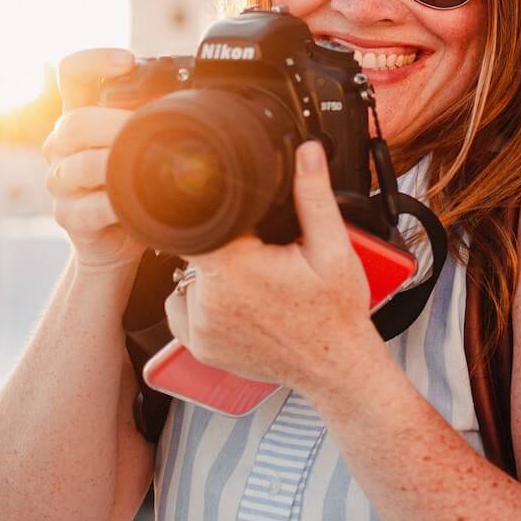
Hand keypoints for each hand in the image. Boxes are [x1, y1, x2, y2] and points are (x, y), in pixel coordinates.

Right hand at [42, 47, 149, 274]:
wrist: (119, 241)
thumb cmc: (135, 183)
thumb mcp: (143, 142)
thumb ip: (154, 116)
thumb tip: (201, 94)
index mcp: (80, 115)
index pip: (72, 73)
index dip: (94, 61)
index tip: (128, 62)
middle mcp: (62, 144)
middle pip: (75, 122)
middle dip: (117, 124)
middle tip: (153, 129)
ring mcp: (60, 181)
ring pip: (79, 165)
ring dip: (117, 164)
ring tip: (150, 165)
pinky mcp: (68, 216)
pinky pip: (89, 207)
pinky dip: (116, 205)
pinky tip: (137, 203)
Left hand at [162, 140, 378, 391]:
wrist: (337, 368)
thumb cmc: (337, 313)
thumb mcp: (333, 247)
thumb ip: (313, 195)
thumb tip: (306, 152)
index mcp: (237, 267)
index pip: (195, 221)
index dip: (210, 212)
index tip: (234, 217)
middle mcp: (210, 299)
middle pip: (195, 248)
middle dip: (223, 244)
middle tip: (262, 256)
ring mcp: (202, 328)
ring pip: (188, 278)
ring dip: (213, 274)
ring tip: (255, 283)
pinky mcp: (200, 347)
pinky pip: (184, 311)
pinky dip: (202, 304)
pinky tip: (238, 304)